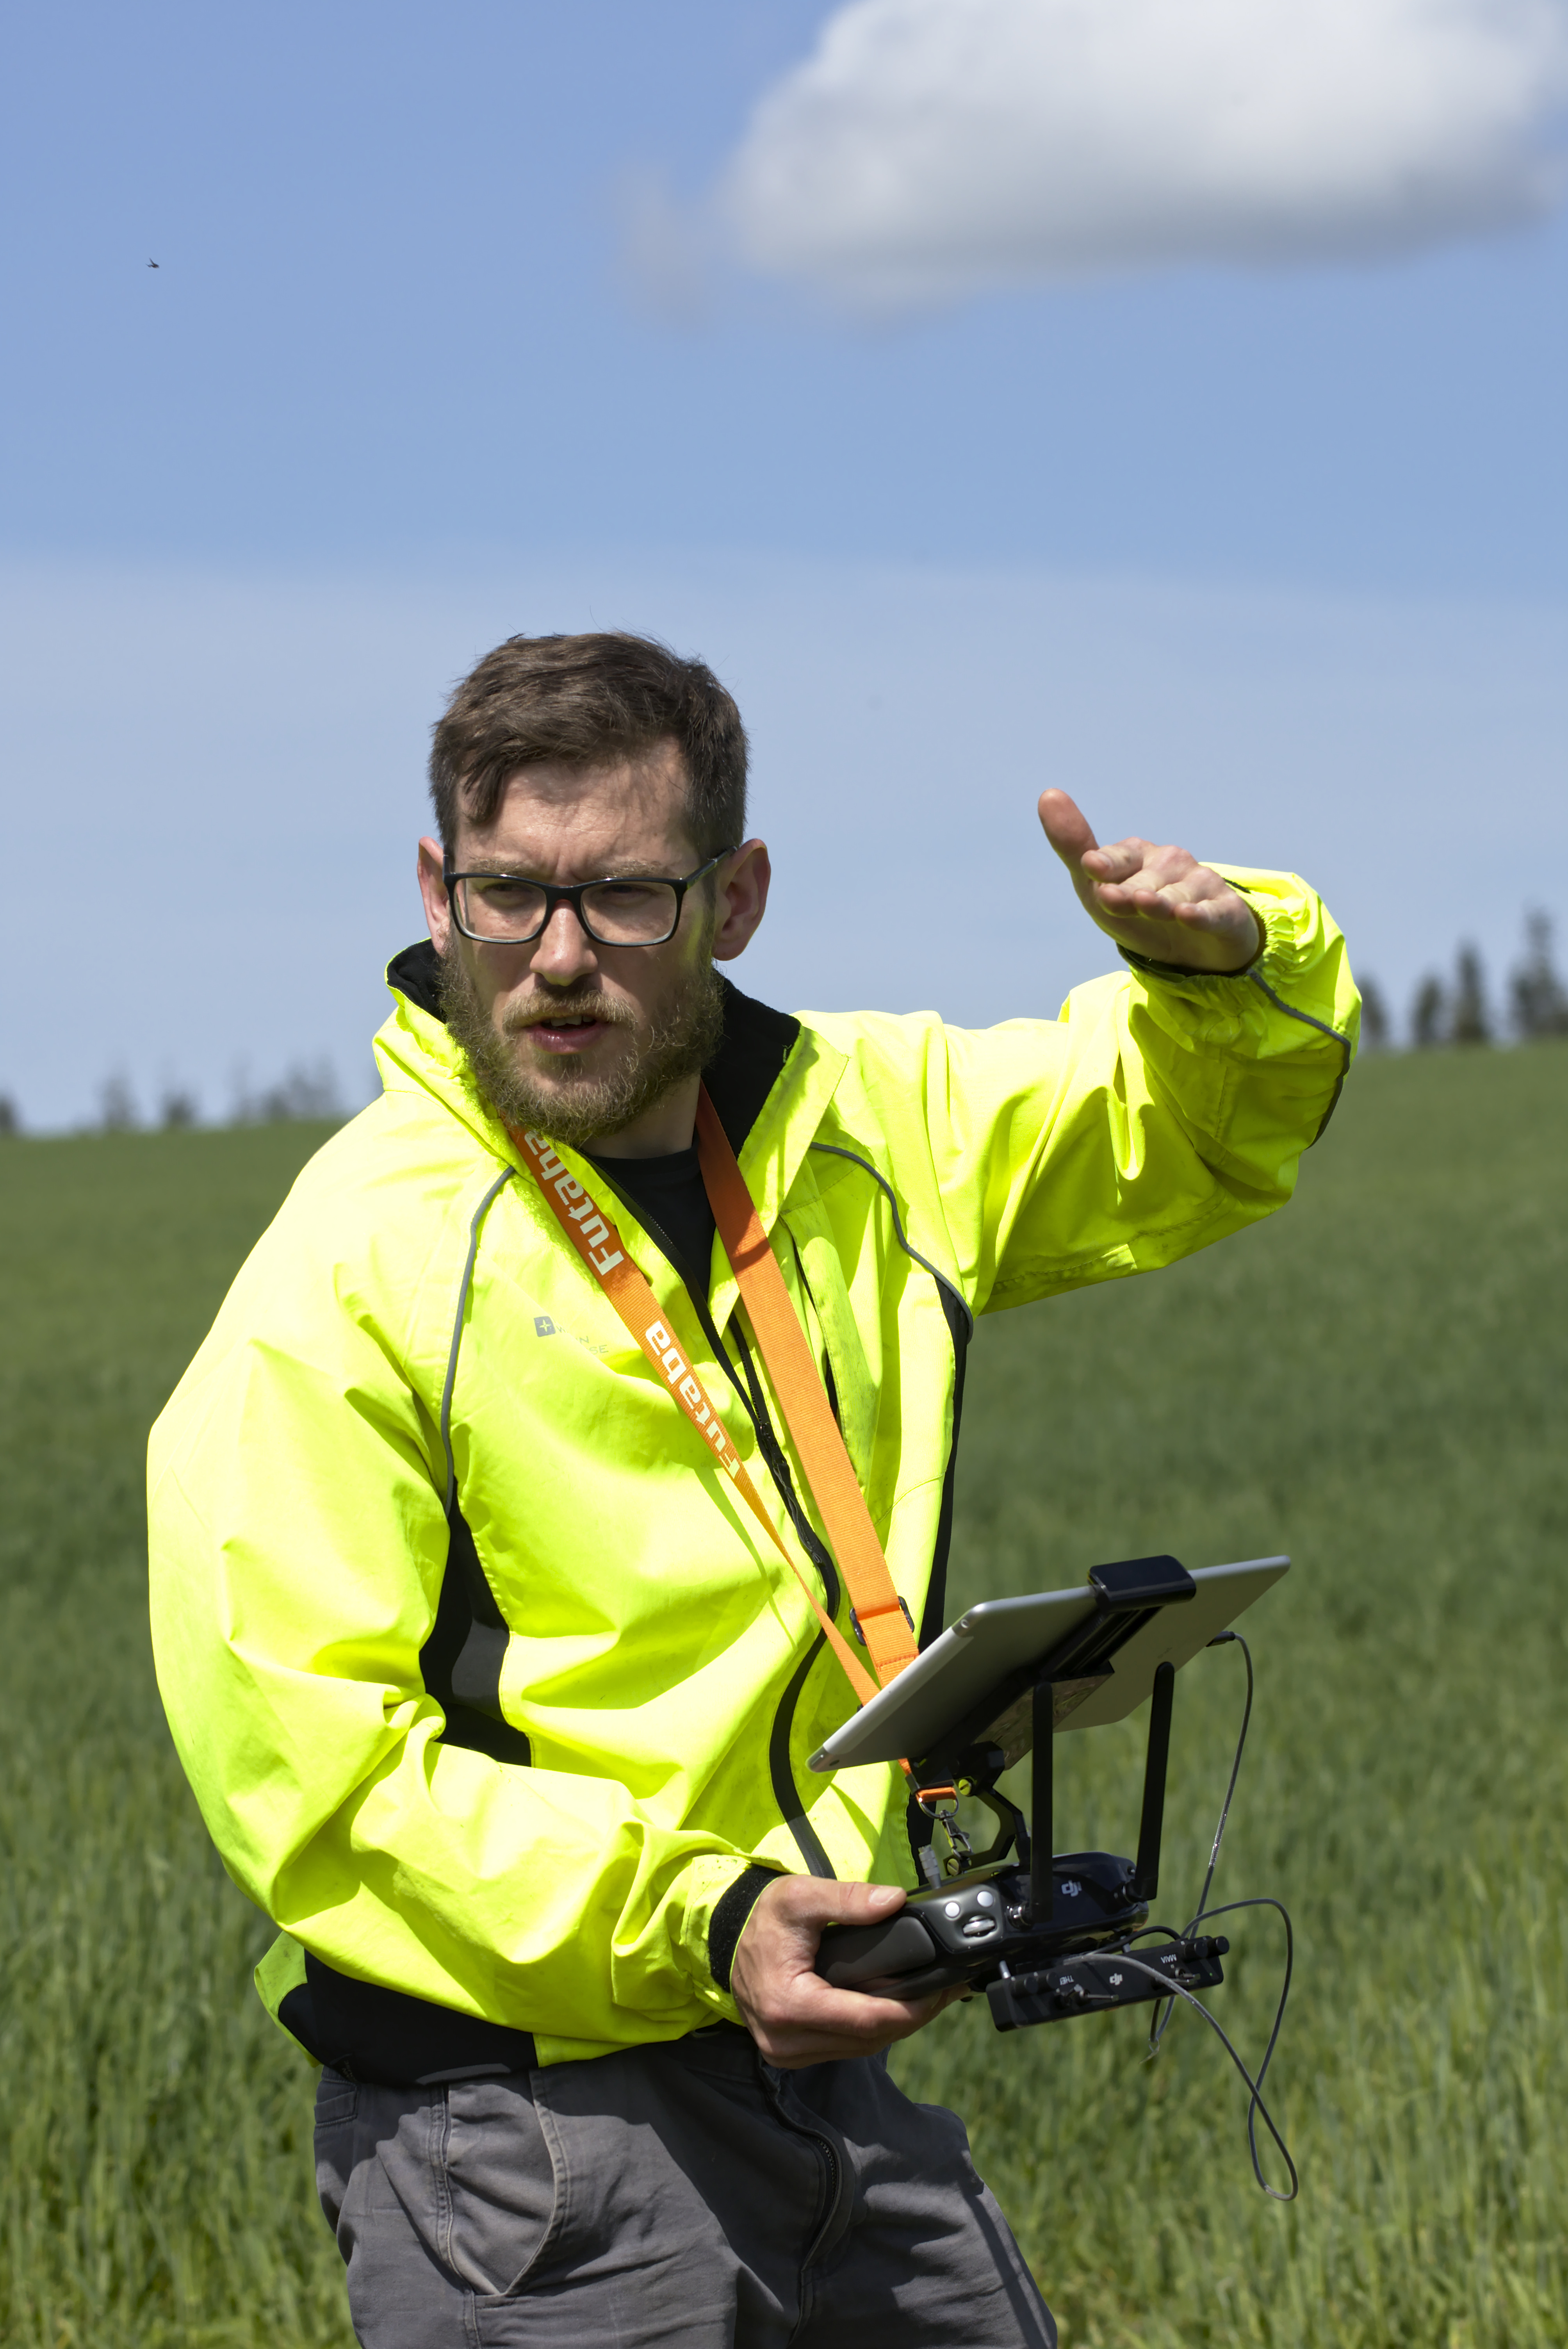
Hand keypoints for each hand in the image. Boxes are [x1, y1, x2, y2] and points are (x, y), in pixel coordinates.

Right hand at [729, 1876, 964, 2068]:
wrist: (729, 1940)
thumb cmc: (765, 1918)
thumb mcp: (800, 1895)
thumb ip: (847, 1899)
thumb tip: (894, 1901)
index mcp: (788, 2005)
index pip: (866, 2020)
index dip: (911, 2007)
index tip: (942, 1989)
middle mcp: (785, 2040)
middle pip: (868, 2040)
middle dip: (912, 2017)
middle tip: (945, 1991)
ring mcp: (787, 2053)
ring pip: (860, 2050)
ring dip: (896, 2026)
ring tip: (928, 1997)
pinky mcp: (791, 2055)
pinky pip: (845, 2049)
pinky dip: (873, 2031)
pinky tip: (894, 2007)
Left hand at [1038, 790, 1263, 974]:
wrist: (1192, 951)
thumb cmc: (1138, 914)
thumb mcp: (1098, 888)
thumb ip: (1074, 848)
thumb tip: (1048, 793)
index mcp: (1138, 857)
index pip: (1118, 858)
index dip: (1105, 865)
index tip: (1088, 865)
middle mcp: (1170, 864)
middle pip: (1143, 884)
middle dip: (1128, 894)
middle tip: (1111, 900)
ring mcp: (1199, 885)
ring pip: (1174, 897)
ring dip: (1160, 904)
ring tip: (1147, 906)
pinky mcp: (1224, 911)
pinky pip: (1212, 912)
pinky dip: (1200, 914)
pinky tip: (1187, 915)